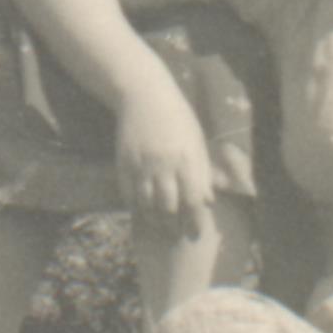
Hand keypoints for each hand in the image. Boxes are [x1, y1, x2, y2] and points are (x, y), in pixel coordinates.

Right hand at [108, 94, 227, 228]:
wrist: (145, 96)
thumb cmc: (178, 119)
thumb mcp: (197, 143)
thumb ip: (203, 173)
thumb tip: (209, 202)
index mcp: (187, 160)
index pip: (193, 201)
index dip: (195, 221)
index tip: (196, 234)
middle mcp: (164, 165)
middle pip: (168, 208)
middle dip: (173, 227)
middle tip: (176, 235)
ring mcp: (141, 165)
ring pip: (146, 205)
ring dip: (153, 220)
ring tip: (159, 226)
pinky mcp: (124, 163)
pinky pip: (127, 193)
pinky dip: (134, 206)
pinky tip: (140, 210)